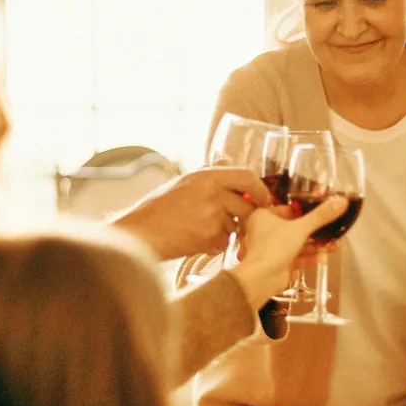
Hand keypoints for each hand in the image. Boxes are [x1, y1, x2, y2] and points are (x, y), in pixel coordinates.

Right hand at [109, 167, 269, 259]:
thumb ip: (208, 173)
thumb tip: (227, 160)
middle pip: (246, 206)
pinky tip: (197, 240)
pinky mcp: (209, 236)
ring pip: (236, 226)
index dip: (260, 190)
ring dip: (226, 232)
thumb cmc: (157, 208)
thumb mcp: (182, 181)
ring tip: (202, 230)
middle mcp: (212, 193)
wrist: (141, 233)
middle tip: (236, 223)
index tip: (264, 199)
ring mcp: (212, 215)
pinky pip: (225, 242)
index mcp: (206, 176)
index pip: (246, 176)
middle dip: (244, 218)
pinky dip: (215, 245)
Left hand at [229, 197, 348, 309]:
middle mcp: (265, 231)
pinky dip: (309, 257)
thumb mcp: (301, 228)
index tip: (323, 211)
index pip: (289, 209)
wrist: (261, 279)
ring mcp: (272, 248)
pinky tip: (324, 258)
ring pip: (297, 243)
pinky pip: (296, 257)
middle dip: (315, 231)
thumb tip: (341, 202)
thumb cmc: (273, 247)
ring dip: (315, 245)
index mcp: (264, 216)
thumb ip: (321, 216)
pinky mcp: (278, 263)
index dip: (307, 211)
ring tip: (334, 245)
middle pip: (295, 227)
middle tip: (332, 230)